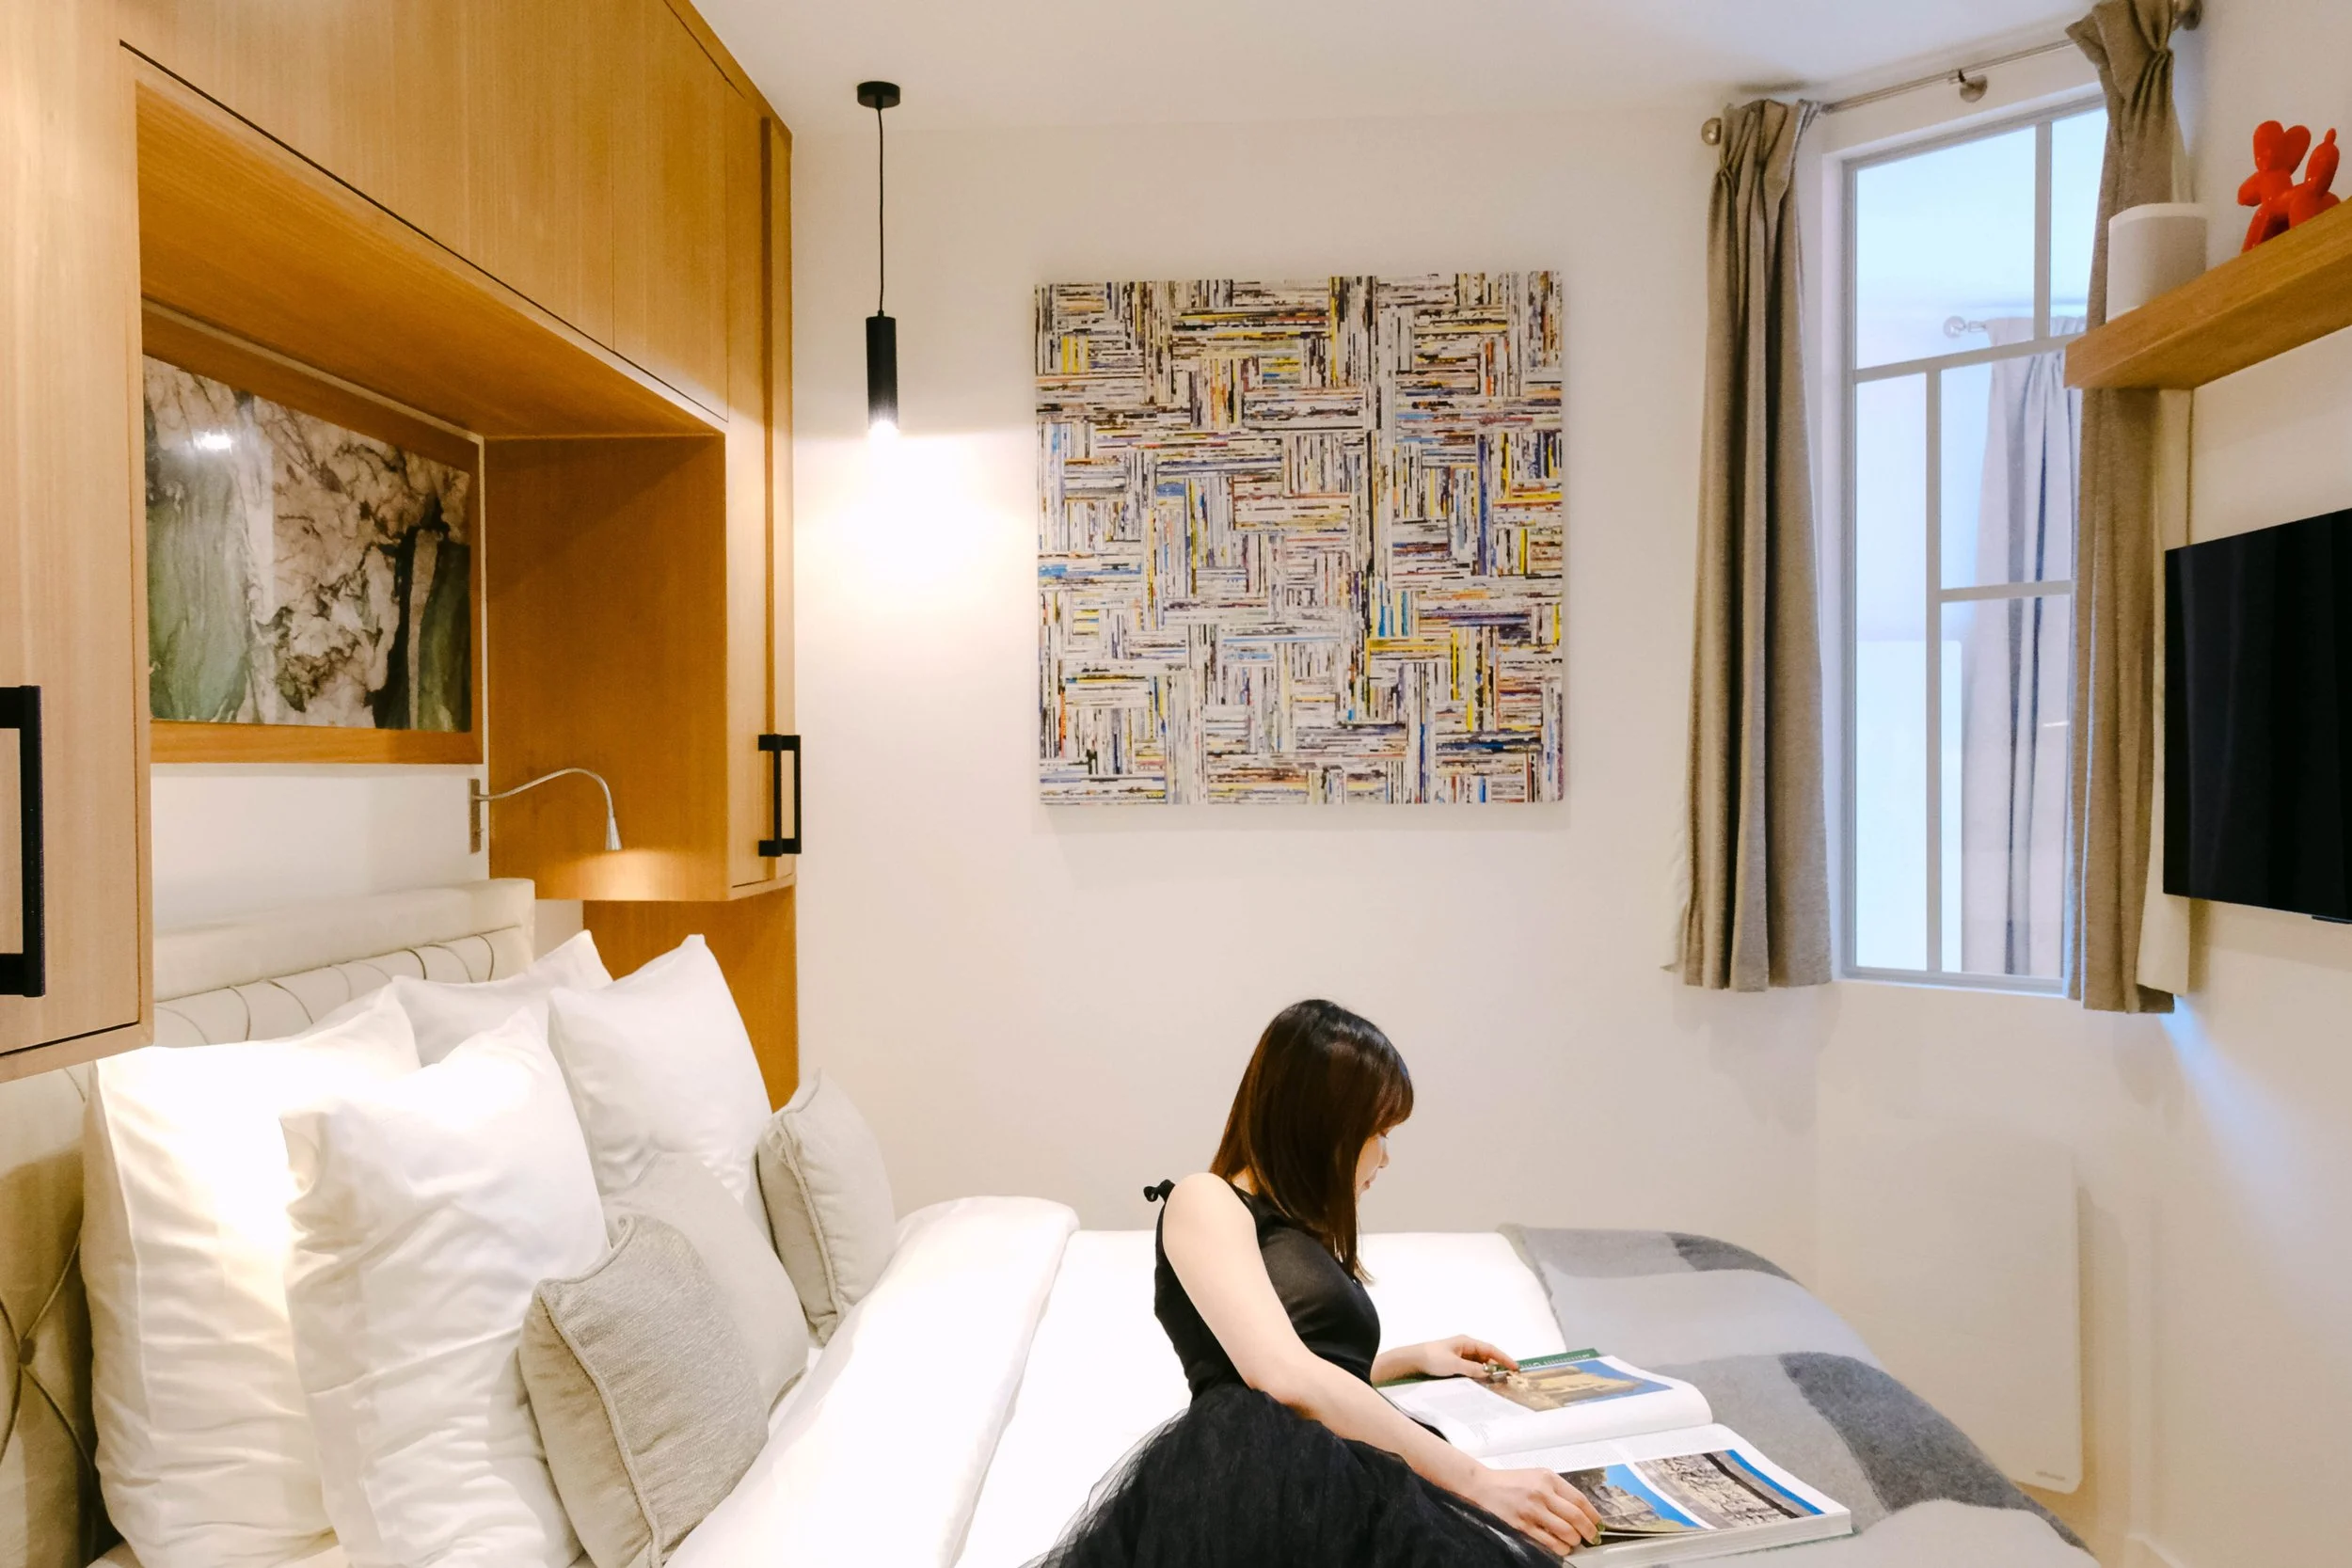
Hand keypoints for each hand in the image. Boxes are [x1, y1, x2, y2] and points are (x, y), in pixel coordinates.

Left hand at [1384, 1335, 1518, 1382]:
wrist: (1411, 1361)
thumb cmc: (1431, 1358)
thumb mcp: (1454, 1364)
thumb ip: (1472, 1369)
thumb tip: (1488, 1373)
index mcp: (1466, 1342)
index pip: (1490, 1349)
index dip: (1504, 1358)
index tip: (1515, 1367)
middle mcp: (1464, 1348)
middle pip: (1486, 1357)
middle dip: (1497, 1367)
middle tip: (1508, 1379)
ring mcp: (1459, 1356)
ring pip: (1479, 1365)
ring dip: (1487, 1373)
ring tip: (1497, 1384)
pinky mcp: (1453, 1365)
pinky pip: (1470, 1370)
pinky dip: (1477, 1376)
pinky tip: (1481, 1384)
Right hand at [1461, 1463, 1601, 1554]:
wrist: (1481, 1487)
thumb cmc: (1509, 1482)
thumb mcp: (1536, 1476)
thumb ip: (1557, 1489)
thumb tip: (1580, 1509)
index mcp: (1548, 1479)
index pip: (1580, 1499)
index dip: (1593, 1515)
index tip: (1598, 1523)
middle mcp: (1541, 1494)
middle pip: (1576, 1518)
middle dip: (1589, 1531)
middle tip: (1592, 1537)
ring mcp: (1532, 1512)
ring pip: (1566, 1533)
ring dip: (1575, 1541)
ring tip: (1574, 1541)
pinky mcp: (1522, 1527)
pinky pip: (1549, 1543)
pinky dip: (1560, 1548)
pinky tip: (1561, 1546)